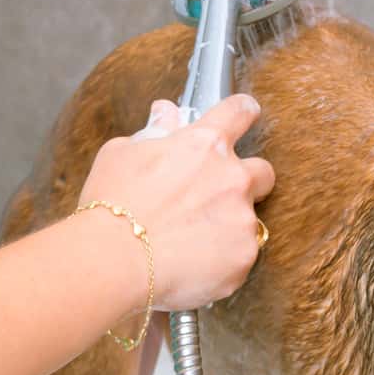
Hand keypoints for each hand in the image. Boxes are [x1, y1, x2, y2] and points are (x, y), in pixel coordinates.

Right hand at [78, 94, 275, 309]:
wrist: (113, 263)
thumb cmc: (110, 207)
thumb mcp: (122, 155)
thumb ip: (154, 132)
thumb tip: (166, 111)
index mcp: (204, 145)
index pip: (238, 112)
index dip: (243, 111)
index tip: (246, 113)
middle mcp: (232, 177)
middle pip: (263, 171)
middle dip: (247, 181)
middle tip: (216, 197)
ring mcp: (242, 218)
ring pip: (249, 218)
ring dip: (228, 224)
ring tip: (190, 239)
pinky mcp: (244, 254)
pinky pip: (241, 253)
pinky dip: (222, 259)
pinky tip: (192, 263)